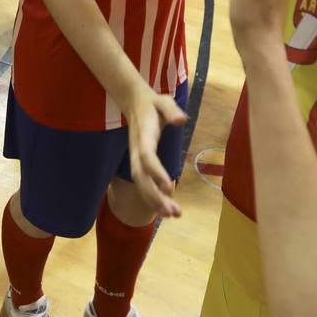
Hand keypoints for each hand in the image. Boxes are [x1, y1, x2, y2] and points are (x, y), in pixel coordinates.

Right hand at [122, 84, 187, 218]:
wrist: (134, 103)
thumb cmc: (153, 103)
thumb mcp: (164, 101)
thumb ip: (171, 110)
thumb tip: (181, 119)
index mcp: (143, 136)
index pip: (147, 157)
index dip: (156, 172)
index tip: (169, 187)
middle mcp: (136, 151)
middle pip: (141, 178)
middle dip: (155, 196)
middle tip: (173, 212)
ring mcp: (136, 159)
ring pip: (141, 185)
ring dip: (154, 202)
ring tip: (172, 215)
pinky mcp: (139, 165)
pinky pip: (144, 185)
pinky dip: (153, 199)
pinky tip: (166, 210)